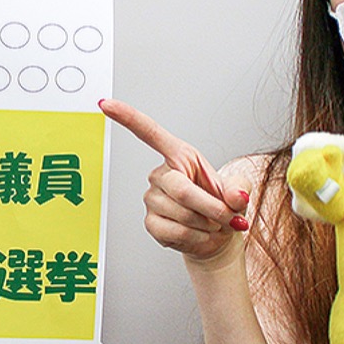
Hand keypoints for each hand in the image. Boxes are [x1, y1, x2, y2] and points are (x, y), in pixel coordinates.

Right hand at [99, 98, 247, 261]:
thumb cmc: (222, 205)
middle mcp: (161, 175)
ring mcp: (153, 199)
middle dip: (211, 208)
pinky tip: (199, 233)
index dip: (127, 118)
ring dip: (207, 225)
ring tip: (212, 224)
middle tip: (227, 217)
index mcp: (180, 156)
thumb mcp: (236, 193)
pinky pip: (176, 232)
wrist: (216, 234)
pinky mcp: (151, 222)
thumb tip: (237, 196)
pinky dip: (197, 238)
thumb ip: (237, 192)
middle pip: (181, 190)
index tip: (106, 104)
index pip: (150, 133)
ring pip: (183, 215)